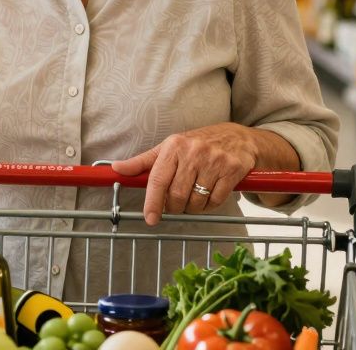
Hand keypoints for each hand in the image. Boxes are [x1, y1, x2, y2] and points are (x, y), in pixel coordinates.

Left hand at [111, 123, 257, 225]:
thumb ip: (143, 162)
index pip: (158, 179)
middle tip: (176, 204)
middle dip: (174, 207)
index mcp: (174, 146)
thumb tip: (117, 169)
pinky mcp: (232, 170)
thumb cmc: (197, 144)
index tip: (150, 218)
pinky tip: (209, 195)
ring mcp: (215, 161)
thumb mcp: (169, 148)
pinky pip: (216, 201)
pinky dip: (209, 205)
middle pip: (177, 195)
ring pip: (196, 201)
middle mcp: (194, 152)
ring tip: (193, 197)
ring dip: (192, 208)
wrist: (237, 137)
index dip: (152, 202)